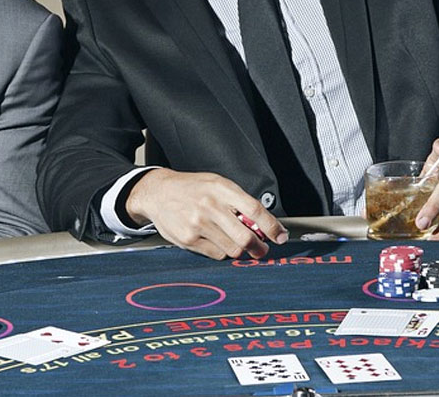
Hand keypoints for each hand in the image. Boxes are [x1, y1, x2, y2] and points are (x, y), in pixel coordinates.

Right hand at [125, 167, 287, 259]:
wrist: (158, 193)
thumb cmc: (191, 188)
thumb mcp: (217, 184)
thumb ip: (238, 202)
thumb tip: (263, 225)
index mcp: (220, 189)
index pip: (254, 210)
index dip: (272, 226)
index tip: (280, 236)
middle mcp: (209, 206)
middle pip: (245, 237)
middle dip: (259, 247)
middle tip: (262, 249)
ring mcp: (198, 225)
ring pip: (232, 249)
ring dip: (239, 250)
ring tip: (235, 242)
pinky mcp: (189, 239)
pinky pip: (216, 254)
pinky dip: (221, 251)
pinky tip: (216, 241)